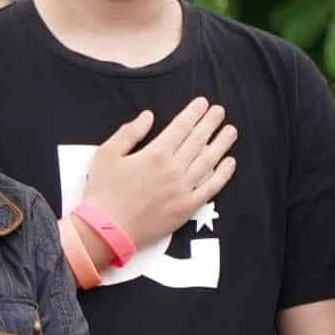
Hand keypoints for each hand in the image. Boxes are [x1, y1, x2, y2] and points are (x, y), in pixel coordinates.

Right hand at [75, 98, 235, 256]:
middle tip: (220, 111)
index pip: (181, 127)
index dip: (194, 113)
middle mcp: (173, 169)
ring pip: (209, 161)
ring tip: (230, 131)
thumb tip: (148, 116)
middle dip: (211, 123)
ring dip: (222, 144)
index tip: (203, 103)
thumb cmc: (103, 192)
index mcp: (155, 154)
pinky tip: (230, 163)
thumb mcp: (106, 154)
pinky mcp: (186, 208)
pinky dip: (223, 174)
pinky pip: (210, 188)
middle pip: (198, 140)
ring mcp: (182, 189)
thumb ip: (129, 132)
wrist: (106, 230)